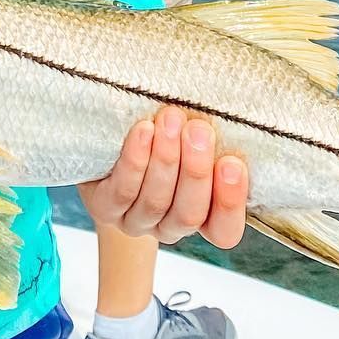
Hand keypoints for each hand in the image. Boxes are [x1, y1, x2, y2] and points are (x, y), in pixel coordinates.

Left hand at [79, 106, 248, 248]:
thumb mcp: (190, 139)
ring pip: (155, 201)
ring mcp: (136, 221)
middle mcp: (169, 226)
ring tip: (171, 119)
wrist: (107, 148)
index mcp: (200, 216)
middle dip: (196, 170)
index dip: (231, 203)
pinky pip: (122, 192)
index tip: (233, 164)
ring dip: (166, 159)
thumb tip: (225, 108)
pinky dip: (135, 161)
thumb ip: (209, 136)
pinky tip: (143, 130)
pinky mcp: (106, 208)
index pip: (224, 231)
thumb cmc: (163, 137)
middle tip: (199, 130)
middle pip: (189, 213)